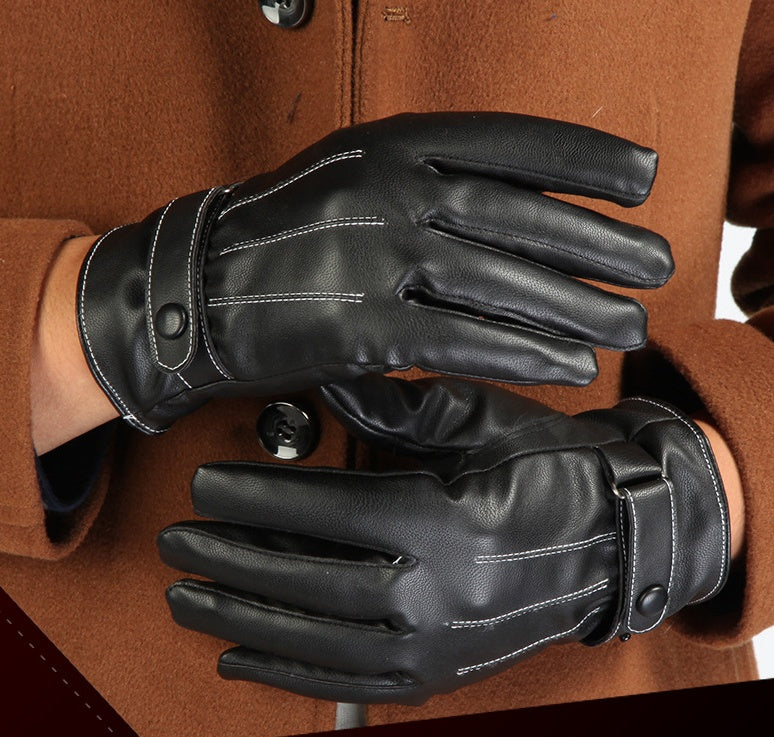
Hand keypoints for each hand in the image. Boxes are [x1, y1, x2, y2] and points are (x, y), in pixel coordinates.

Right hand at [77, 112, 671, 432]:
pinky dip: (521, 353)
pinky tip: (566, 363)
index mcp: (389, 143)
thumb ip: (426, 182)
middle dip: (600, 243)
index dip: (586, 158)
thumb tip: (511, 207)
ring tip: (625, 324)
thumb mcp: (350, 177)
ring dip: (575, 307)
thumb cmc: (275, 233)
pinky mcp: (359, 327)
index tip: (642, 178)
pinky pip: (461, 341)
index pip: (510, 141)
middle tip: (655, 265)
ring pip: (501, 282)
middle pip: (521, 216)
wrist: (191, 284)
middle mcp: (388, 189)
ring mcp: (374, 257)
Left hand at [157, 376, 728, 704]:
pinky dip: (286, 673)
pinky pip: (348, 684)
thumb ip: (393, 407)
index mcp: (445, 522)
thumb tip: (324, 380)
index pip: (325, 512)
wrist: (615, 536)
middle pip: (307, 582)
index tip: (204, 485)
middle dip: (231, 559)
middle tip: (176, 542)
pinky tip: (240, 657)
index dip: (255, 499)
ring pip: (315, 641)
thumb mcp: (478, 420)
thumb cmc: (549, 466)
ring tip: (188, 598)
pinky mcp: (441, 673)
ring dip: (241, 618)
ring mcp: (438, 645)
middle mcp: (437, 595)